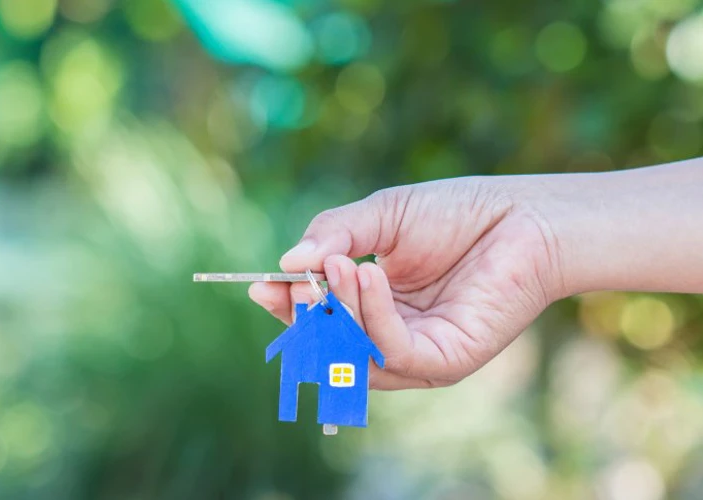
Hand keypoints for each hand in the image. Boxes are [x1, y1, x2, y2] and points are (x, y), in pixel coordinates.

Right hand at [249, 178, 564, 389]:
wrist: (522, 214)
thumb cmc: (458, 213)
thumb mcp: (382, 216)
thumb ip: (335, 235)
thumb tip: (286, 261)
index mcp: (375, 305)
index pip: (321, 318)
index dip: (289, 306)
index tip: (261, 284)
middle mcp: (393, 335)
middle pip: (331, 345)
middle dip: (307, 315)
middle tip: (294, 282)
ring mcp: (418, 353)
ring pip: (357, 353)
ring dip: (340, 311)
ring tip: (340, 265)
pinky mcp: (446, 361)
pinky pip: (395, 352)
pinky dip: (374, 317)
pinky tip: (369, 275)